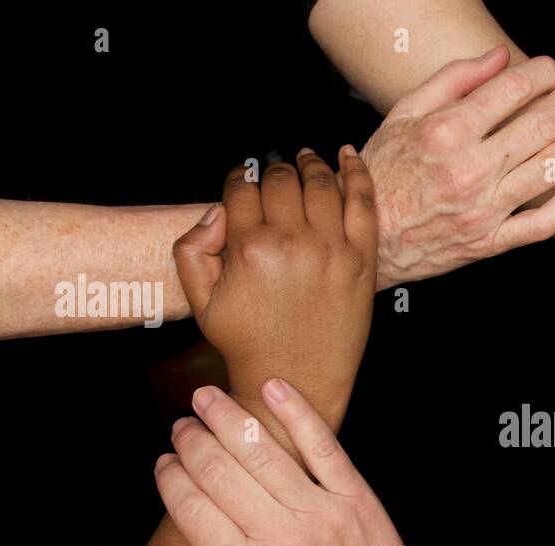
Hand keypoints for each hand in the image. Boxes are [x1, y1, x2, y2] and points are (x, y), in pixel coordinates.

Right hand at [148, 380, 441, 545]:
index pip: (192, 508)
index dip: (171, 478)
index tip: (165, 464)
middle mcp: (282, 540)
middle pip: (220, 472)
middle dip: (192, 442)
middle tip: (181, 427)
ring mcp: (322, 514)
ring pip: (263, 451)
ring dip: (228, 417)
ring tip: (208, 399)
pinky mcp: (356, 498)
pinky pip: (323, 446)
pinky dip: (297, 412)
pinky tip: (273, 388)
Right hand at [171, 146, 376, 425]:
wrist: (295, 381)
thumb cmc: (246, 342)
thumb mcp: (200, 301)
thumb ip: (191, 248)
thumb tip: (217, 209)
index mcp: (249, 249)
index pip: (242, 188)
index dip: (239, 179)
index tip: (243, 180)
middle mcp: (292, 244)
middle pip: (280, 179)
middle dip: (273, 169)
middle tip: (274, 171)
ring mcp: (332, 250)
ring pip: (320, 183)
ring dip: (310, 164)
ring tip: (306, 159)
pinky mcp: (362, 261)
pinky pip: (363, 202)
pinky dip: (356, 172)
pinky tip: (347, 155)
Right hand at [363, 46, 554, 287]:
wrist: (366, 237)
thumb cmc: (382, 174)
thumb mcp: (403, 113)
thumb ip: (453, 80)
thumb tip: (499, 57)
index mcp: (446, 133)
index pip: (513, 90)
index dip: (544, 72)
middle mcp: (469, 170)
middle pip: (541, 124)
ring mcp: (483, 209)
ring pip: (550, 169)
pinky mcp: (490, 242)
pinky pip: (541, 225)